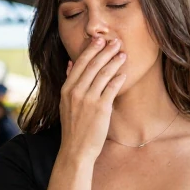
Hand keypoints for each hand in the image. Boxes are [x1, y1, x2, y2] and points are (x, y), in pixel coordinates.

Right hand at [59, 37, 127, 161]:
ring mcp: (88, 100)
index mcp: (66, 89)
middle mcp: (76, 92)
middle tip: (115, 41)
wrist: (76, 149)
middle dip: (105, 51)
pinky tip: (123, 73)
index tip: (100, 40)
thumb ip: (69, 81)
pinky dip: (117, 79)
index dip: (91, 50)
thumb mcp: (65, 103)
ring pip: (103, 74)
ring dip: (114, 62)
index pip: (79, 63)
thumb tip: (70, 63)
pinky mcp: (100, 109)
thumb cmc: (73, 127)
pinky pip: (111, 89)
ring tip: (123, 54)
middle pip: (92, 65)